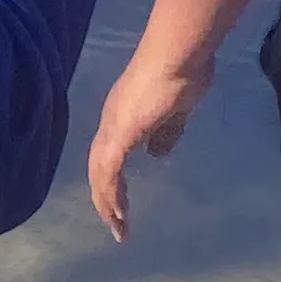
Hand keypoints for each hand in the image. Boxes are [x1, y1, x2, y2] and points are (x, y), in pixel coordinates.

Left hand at [87, 46, 214, 243]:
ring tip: (118, 228)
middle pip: (99, 167)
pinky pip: (110, 169)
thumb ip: (166, 132)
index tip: (122, 207)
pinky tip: (118, 212)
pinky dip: (111, 193)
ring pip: (100, 171)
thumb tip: (155, 153)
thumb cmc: (181, 73)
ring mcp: (114, 124)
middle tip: (117, 227)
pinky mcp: (122, 130)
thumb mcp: (176, 110)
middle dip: (106, 199)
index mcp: (123, 115)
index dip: (112, 181)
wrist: (178, 53)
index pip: (109, 155)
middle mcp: (111, 120)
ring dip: (107, 202)